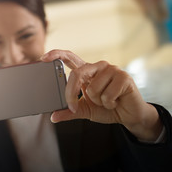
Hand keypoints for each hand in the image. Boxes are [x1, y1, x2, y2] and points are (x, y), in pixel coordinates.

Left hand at [41, 50, 162, 140]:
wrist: (129, 116)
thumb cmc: (106, 109)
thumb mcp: (84, 111)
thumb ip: (69, 112)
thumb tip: (53, 116)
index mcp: (86, 71)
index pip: (69, 58)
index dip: (56, 54)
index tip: (43, 58)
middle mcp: (98, 67)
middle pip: (77, 73)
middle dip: (72, 93)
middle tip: (74, 107)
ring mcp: (111, 69)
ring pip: (93, 88)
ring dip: (99, 101)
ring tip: (107, 101)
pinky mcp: (123, 77)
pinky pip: (107, 94)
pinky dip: (110, 103)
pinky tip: (117, 100)